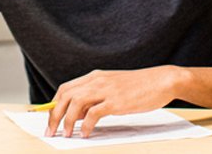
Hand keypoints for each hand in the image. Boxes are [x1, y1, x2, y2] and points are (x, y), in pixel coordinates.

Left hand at [44, 66, 184, 137]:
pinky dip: (86, 125)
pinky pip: (93, 113)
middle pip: (65, 96)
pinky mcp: (116, 101)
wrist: (162, 81)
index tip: (49, 119)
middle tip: (50, 131)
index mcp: (94, 76)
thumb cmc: (139, 87)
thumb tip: (76, 115)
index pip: (65, 89)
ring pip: (75, 103)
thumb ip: (94, 99)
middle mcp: (97, 81)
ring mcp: (106, 90)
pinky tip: (86, 134)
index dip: (53, 105)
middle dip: (53, 115)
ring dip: (66, 121)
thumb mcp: (112, 88)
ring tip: (66, 134)